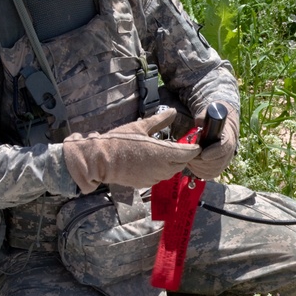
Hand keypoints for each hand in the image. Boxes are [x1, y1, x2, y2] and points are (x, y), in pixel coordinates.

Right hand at [63, 108, 199, 191]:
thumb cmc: (120, 141)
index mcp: (163, 153)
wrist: (101, 161)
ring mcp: (154, 178)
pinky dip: (160, 170)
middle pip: (182, 164)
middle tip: (179, 146)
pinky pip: (159, 177)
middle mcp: (162, 168)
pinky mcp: (145, 183)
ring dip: (172, 163)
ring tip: (164, 152)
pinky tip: (152, 162)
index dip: (193, 149)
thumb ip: (160, 120)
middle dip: (183, 156)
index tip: (194, 143)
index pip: (188, 154)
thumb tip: (173, 111)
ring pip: (171, 171)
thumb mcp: (141, 126)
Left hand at [187, 103, 238, 180]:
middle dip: (201, 161)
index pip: (225, 147)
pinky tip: (192, 164)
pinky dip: (199, 172)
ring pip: (213, 170)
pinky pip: (210, 175)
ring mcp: (225, 161)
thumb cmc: (210, 122)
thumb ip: (203, 119)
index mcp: (228, 137)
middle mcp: (229, 151)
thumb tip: (199, 123)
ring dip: (199, 167)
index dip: (214, 152)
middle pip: (218, 162)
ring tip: (189, 159)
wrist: (217, 129)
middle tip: (189, 157)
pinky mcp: (219, 168)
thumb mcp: (206, 116)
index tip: (203, 154)